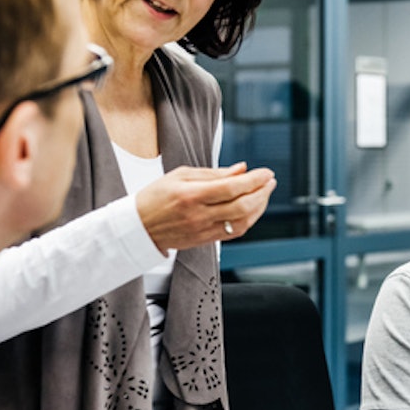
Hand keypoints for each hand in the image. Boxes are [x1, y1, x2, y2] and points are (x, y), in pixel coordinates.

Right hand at [135, 162, 276, 251]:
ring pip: (242, 221)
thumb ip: (214, 173)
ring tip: (264, 192)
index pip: (231, 188)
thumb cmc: (156, 197)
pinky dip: (249, 219)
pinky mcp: (206, 241)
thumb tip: (241, 169)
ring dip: (259, 207)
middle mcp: (199, 215)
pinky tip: (253, 208)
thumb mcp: (181, 175)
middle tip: (270, 181)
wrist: (138, 227)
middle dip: (262, 192)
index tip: (266, 172)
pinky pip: (235, 232)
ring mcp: (203, 230)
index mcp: (191, 195)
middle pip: (241, 206)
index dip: (254, 180)